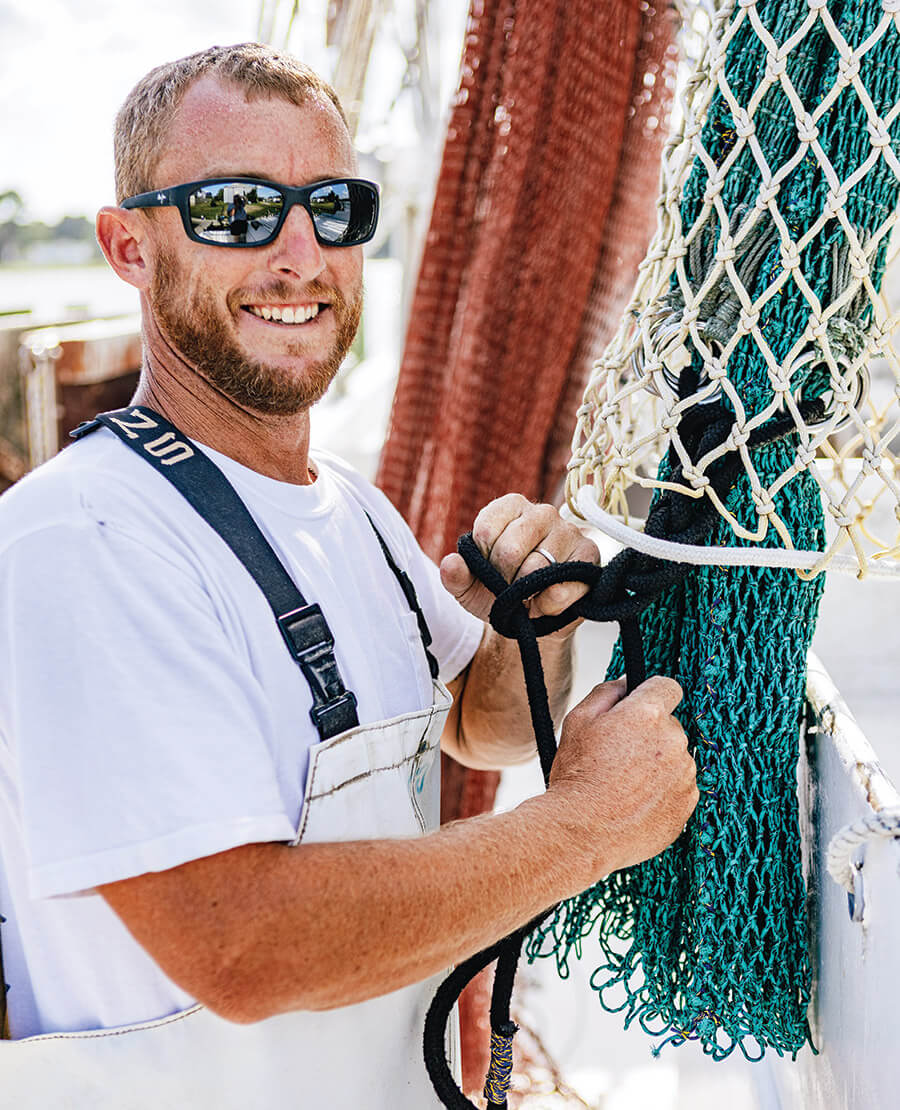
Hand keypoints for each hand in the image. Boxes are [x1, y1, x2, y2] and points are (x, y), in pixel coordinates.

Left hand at [439, 493, 599, 630]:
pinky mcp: (589, 556)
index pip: (485, 530)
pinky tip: (544, 604)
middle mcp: (541, 512)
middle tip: (510, 588)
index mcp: (510, 507)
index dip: (483, 561)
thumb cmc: (499, 592)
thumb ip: (455, 575)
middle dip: (504, 581)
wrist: (532, 618)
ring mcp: (569, 532)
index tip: (489, 571)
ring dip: (525, 595)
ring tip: (528, 595)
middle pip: (509, 549)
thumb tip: (450, 564)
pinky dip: (546, 605)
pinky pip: (561, 587)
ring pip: (536, 568)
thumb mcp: (469, 587)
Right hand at [548, 676, 697, 879]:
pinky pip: (679, 789)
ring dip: (657, 765)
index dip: (652, 694)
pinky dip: (662, 793)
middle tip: (618, 755)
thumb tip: (626, 683)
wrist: (582, 833)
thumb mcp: (577, 721)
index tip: (639, 709)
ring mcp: (684, 775)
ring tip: (624, 785)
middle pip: (669, 726)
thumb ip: (607, 692)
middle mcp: (674, 741)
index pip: (668, 687)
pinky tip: (634, 803)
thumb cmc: (576, 776)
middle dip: (649, 735)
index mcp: (648, 714)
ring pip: (675, 759)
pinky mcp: (687, 806)